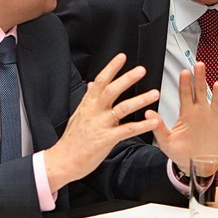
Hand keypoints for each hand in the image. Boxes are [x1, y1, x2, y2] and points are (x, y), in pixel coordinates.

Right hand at [44, 53, 159, 190]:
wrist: (63, 161)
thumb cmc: (72, 140)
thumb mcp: (78, 114)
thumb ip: (88, 98)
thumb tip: (93, 84)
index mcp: (88, 104)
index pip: (100, 81)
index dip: (111, 68)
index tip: (122, 57)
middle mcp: (94, 112)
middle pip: (111, 90)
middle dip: (127, 79)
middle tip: (141, 70)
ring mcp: (100, 125)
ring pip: (122, 108)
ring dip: (140, 100)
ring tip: (154, 94)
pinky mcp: (106, 139)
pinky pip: (127, 130)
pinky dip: (141, 125)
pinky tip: (153, 122)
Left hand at [152, 62, 217, 173]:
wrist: (197, 166)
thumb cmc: (181, 153)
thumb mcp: (166, 141)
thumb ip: (158, 127)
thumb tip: (148, 113)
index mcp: (187, 113)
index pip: (185, 94)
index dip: (185, 83)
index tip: (184, 72)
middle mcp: (200, 112)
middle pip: (200, 90)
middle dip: (200, 77)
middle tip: (199, 65)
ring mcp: (213, 117)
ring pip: (215, 100)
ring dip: (217, 91)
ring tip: (217, 82)